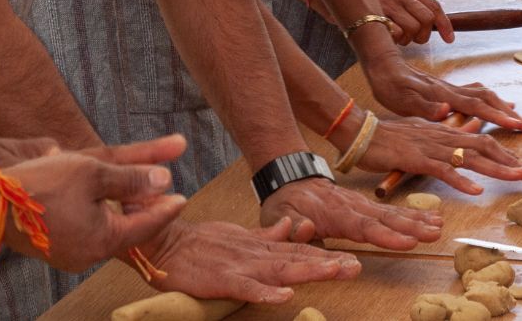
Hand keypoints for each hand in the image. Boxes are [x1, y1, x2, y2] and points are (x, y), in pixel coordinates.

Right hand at [0, 135, 187, 271]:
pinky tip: (93, 198)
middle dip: (141, 206)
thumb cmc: (42, 184)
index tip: (183, 197)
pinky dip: (93, 214)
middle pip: (125, 228)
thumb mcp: (93, 173)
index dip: (166, 208)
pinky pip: (82, 231)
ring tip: (128, 189)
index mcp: (103, 240)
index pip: (146, 224)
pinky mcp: (51, 249)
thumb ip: (131, 178)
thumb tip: (164, 181)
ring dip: (116, 209)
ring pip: (103, 230)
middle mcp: (87, 255)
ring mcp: (67, 256)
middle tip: (159, 189)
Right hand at [132, 217, 359, 303]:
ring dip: (308, 270)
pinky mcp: (223, 280)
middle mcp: (256, 254)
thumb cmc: (200, 243)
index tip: (352, 259)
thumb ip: (267, 234)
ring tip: (333, 271)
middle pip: (298, 259)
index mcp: (261, 246)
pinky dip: (266, 291)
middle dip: (328, 263)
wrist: (165, 241)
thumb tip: (292, 225)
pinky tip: (285, 295)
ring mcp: (241, 266)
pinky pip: (248, 288)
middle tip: (356, 266)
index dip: (326, 255)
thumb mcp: (239, 235)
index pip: (300, 251)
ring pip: (280, 269)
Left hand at [260, 177, 440, 250]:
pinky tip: (430, 218)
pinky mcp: (366, 205)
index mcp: (336, 213)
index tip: (408, 241)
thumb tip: (308, 228)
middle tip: (435, 233)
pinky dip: (412, 214)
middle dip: (412, 227)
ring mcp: (362, 204)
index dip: (386, 235)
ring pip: (393, 213)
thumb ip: (294, 225)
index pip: (364, 227)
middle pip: (386, 219)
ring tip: (439, 226)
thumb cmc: (286, 202)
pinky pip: (392, 210)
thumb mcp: (280, 214)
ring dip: (417, 220)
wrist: (290, 179)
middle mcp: (354, 207)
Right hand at [353, 117, 521, 194]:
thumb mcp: (421, 134)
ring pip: (470, 157)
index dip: (502, 152)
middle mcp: (442, 136)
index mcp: (444, 132)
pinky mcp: (417, 159)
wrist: (363, 133)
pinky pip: (443, 170)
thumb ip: (442, 138)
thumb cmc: (390, 137)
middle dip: (508, 160)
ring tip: (516, 177)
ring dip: (496, 168)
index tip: (519, 164)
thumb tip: (461, 140)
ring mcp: (431, 147)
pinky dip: (461, 180)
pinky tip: (476, 190)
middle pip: (482, 147)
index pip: (480, 140)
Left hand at [363, 55, 521, 131]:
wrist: (382, 67)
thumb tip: (446, 109)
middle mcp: (452, 91)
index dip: (499, 117)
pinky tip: (493, 106)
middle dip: (509, 114)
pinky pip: (474, 94)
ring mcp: (450, 89)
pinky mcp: (445, 90)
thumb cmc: (391, 87)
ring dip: (502, 106)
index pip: (478, 107)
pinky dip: (489, 101)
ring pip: (483, 95)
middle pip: (487, 100)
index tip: (519, 125)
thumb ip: (425, 106)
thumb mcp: (403, 100)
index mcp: (445, 96)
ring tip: (517, 117)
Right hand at [373, 0, 451, 44]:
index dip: (445, 24)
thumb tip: (436, 25)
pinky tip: (387, 35)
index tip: (449, 39)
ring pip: (413, 28)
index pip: (433, 5)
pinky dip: (395, 39)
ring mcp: (386, 2)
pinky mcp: (373, 15)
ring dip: (407, 39)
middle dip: (423, 34)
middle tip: (413, 37)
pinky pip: (397, 33)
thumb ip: (412, 4)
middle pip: (427, 18)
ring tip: (397, 36)